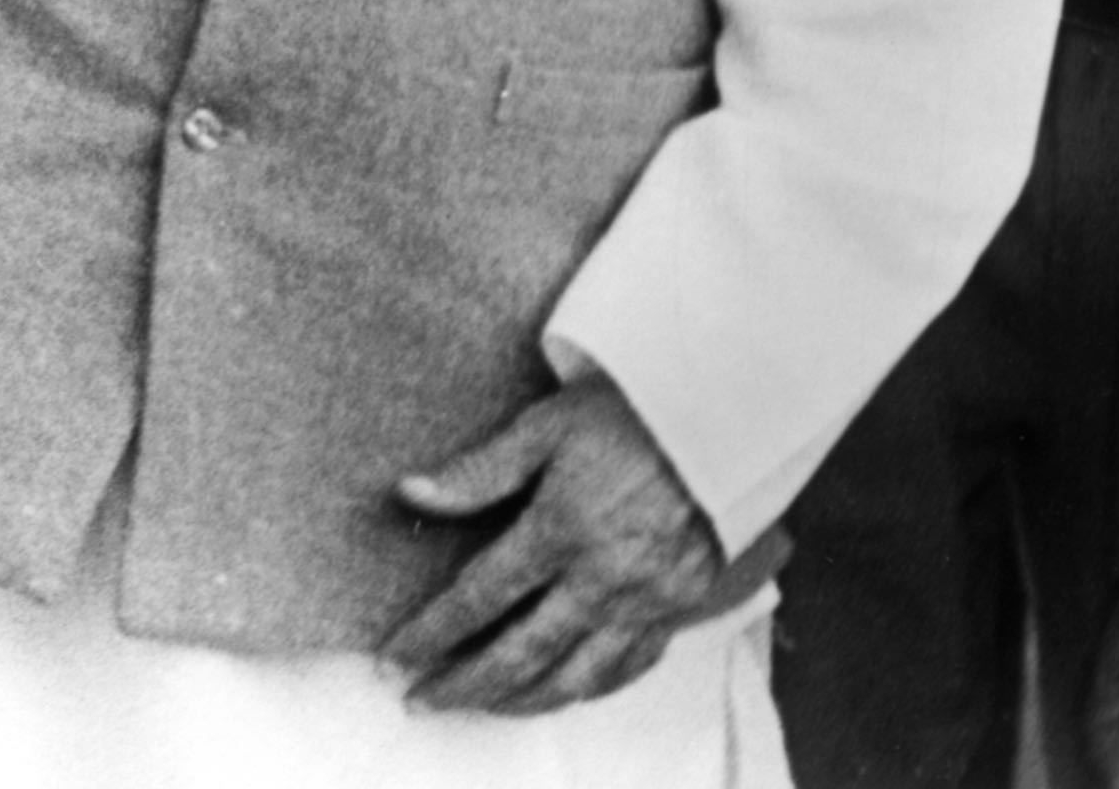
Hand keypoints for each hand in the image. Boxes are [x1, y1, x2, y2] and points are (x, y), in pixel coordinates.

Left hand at [384, 373, 767, 714]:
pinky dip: (588, 689)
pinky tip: (563, 691)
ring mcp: (644, 601)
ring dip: (522, 700)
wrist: (723, 419)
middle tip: (422, 702)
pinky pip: (628, 668)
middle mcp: (601, 579)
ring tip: (481, 706)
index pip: (481, 597)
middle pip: (521, 653)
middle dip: (465, 685)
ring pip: (575, 676)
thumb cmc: (626, 412)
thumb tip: (411, 493)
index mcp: (560, 529)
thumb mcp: (544, 425)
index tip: (395, 659)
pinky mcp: (679, 608)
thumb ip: (479, 471)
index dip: (433, 634)